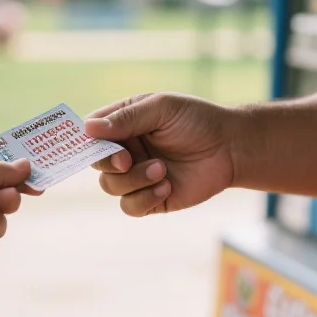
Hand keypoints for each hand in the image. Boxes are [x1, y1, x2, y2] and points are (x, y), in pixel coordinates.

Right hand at [85, 93, 234, 216]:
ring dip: (134, 180)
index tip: (97, 142)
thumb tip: (87, 128)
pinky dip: (144, 198)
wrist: (230, 148)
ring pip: (110, 186)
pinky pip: (130, 206)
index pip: (91, 133)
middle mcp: (125, 150)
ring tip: (162, 170)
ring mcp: (136, 176)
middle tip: (128, 160)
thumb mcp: (161, 109)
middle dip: (109, 163)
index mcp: (123, 124)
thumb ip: (126, 119)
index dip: (88, 140)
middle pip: (96, 163)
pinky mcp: (150, 198)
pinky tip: (166, 186)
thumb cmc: (197, 121)